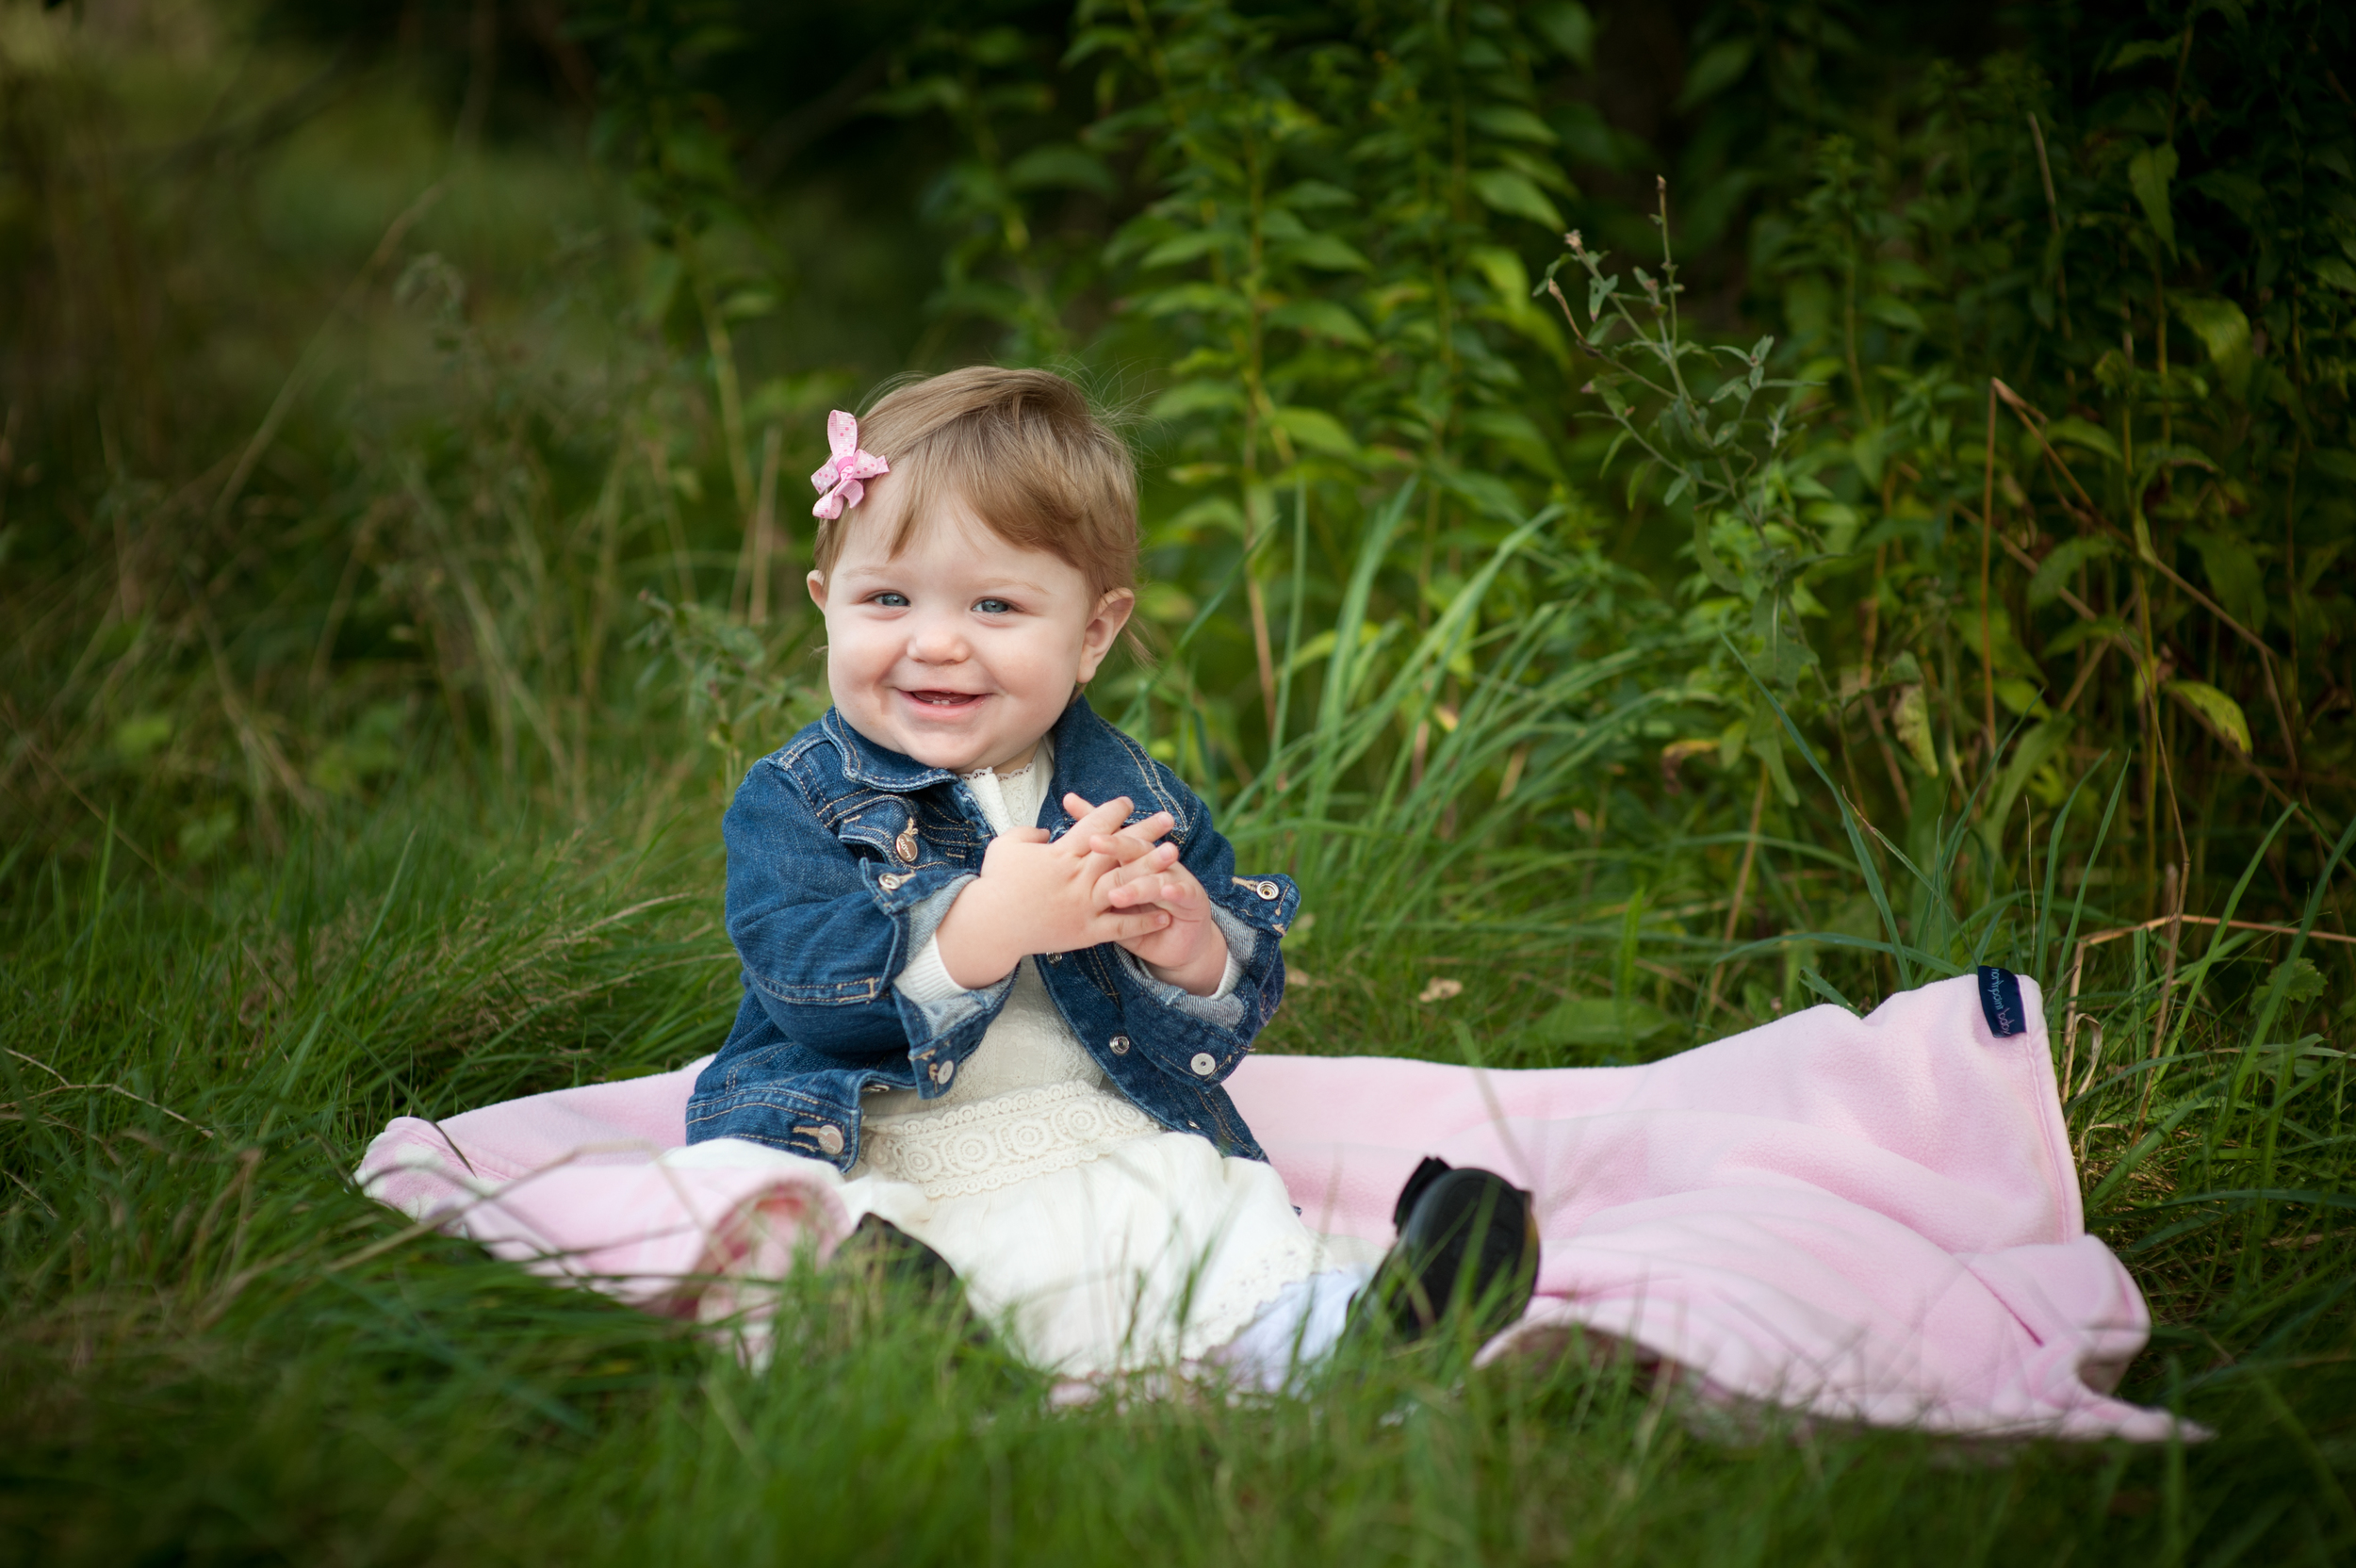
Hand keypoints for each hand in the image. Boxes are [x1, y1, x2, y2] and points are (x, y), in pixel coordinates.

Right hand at [932, 795, 1174, 988]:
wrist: (990, 927)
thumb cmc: (996, 882)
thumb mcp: (1006, 845)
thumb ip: (1030, 833)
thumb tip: (1049, 830)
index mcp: (1060, 854)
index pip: (1093, 826)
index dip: (1112, 812)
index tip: (1128, 802)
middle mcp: (1076, 877)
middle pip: (1117, 849)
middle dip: (1144, 831)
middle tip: (1168, 817)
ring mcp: (1083, 906)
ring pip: (1125, 883)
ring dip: (1152, 868)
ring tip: (1176, 855)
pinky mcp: (1086, 932)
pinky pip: (1120, 926)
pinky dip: (1143, 921)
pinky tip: (1165, 915)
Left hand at [1075, 802, 1226, 996]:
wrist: (1178, 941)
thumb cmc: (1140, 918)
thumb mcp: (1111, 903)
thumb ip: (1090, 885)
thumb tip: (1052, 864)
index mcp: (1133, 858)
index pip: (1110, 833)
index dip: (1091, 818)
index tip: (1069, 802)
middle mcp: (1154, 861)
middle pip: (1133, 847)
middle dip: (1115, 843)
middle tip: (1094, 841)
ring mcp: (1174, 876)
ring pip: (1155, 873)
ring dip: (1138, 880)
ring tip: (1118, 892)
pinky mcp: (1192, 897)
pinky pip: (1182, 892)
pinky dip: (1174, 890)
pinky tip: (1165, 891)